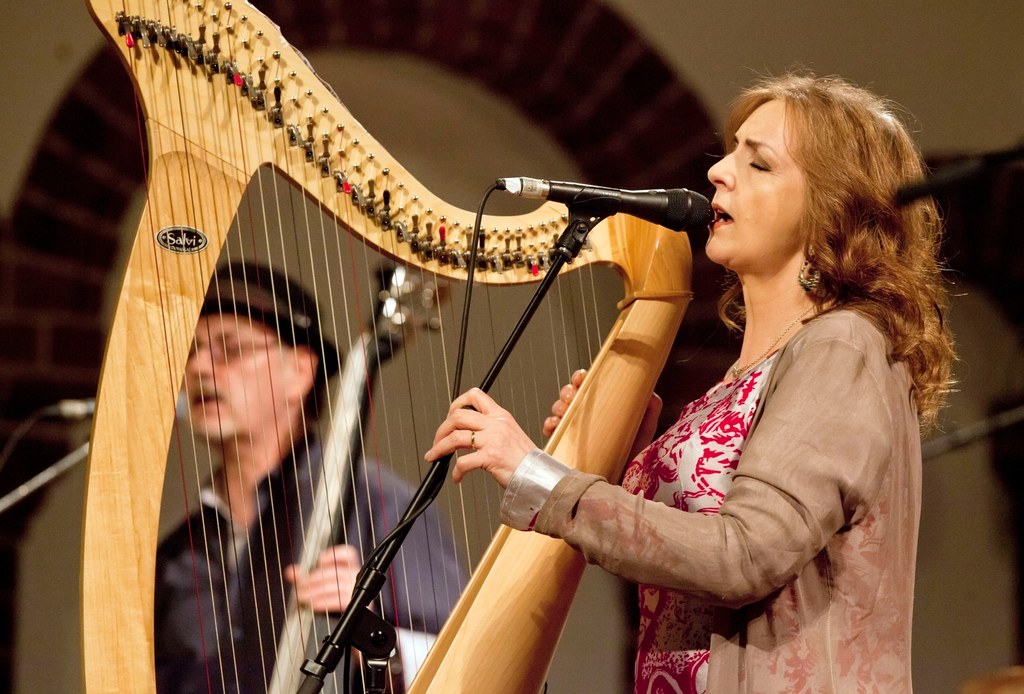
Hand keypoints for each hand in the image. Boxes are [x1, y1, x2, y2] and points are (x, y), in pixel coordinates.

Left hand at [284, 544, 360, 612]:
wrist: (352, 617)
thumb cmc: (335, 598)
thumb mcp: (321, 584)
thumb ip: (306, 576)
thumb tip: (290, 571)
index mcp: (349, 567)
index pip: (347, 554)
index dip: (334, 555)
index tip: (320, 560)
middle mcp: (353, 576)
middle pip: (334, 572)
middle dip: (313, 579)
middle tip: (300, 585)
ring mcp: (354, 589)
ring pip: (334, 586)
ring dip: (314, 592)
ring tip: (301, 597)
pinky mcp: (352, 603)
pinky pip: (337, 600)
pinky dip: (323, 602)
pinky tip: (313, 604)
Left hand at [424, 387, 535, 487]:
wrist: (539, 475)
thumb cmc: (525, 460)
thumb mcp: (511, 434)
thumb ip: (492, 429)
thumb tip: (468, 433)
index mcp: (501, 416)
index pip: (475, 396)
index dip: (457, 403)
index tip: (449, 415)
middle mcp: (496, 424)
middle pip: (458, 416)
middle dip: (441, 429)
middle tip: (437, 441)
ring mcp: (493, 440)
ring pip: (455, 437)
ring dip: (439, 448)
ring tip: (435, 456)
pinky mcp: (490, 457)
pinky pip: (463, 462)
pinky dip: (456, 472)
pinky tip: (457, 478)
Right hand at [541, 368, 661, 458]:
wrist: (620, 483)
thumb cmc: (631, 456)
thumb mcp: (644, 432)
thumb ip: (650, 412)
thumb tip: (651, 394)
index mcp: (602, 407)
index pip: (588, 386)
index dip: (581, 378)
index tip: (581, 378)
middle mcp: (586, 416)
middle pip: (570, 394)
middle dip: (567, 391)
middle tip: (572, 397)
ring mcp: (573, 429)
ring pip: (559, 409)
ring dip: (558, 406)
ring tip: (564, 413)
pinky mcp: (563, 444)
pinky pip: (551, 430)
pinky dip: (549, 425)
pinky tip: (553, 427)